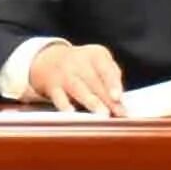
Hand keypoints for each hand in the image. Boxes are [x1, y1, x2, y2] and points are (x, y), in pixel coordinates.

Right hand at [7, 42, 126, 114]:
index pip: (106, 68)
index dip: (112, 83)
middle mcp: (78, 61)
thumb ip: (112, 77)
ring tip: (102, 115)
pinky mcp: (52, 86)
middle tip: (118, 113)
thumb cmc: (85, 66)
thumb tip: (121, 101)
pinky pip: (58, 96)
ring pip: (78, 88)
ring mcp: (64, 74)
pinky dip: (64, 104)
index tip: (118, 97)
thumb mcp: (100, 62)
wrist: (49, 59)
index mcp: (95, 55)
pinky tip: (71, 113)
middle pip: (94, 81)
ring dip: (91, 101)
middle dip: (106, 98)